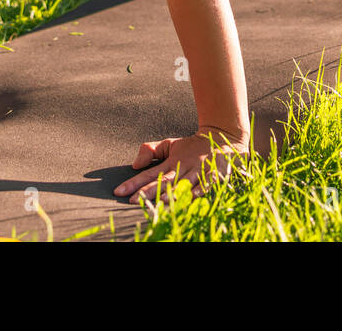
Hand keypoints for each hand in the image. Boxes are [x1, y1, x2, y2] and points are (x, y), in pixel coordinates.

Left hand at [114, 128, 248, 202]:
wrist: (222, 138)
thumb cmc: (192, 146)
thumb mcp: (170, 144)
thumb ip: (151, 151)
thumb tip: (135, 164)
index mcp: (171, 160)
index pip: (149, 174)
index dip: (134, 182)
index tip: (120, 191)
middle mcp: (183, 166)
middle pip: (163, 181)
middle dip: (147, 192)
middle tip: (132, 201)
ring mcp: (198, 172)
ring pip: (182, 185)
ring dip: (169, 195)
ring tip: (156, 204)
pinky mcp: (212, 176)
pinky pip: (203, 187)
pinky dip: (194, 194)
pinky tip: (186, 201)